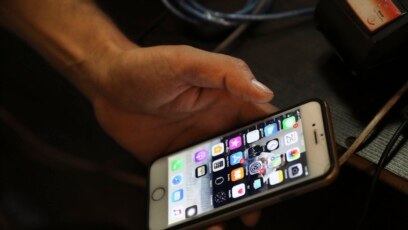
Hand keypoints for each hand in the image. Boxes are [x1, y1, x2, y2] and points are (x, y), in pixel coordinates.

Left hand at [75, 45, 275, 228]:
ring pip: (223, 177)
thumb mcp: (187, 62)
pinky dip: (200, 203)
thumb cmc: (145, 67)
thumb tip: (264, 91)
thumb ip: (226, 72)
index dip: (280, 143)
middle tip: (262, 202)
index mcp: (228, 100)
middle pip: (247, 156)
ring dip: (232, 198)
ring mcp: (197, 146)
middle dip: (259, 180)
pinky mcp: (176, 162)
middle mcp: (216, 125)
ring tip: (234, 217)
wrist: (105, 86)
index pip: (265, 124)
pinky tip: (202, 217)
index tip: (292, 164)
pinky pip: (193, 186)